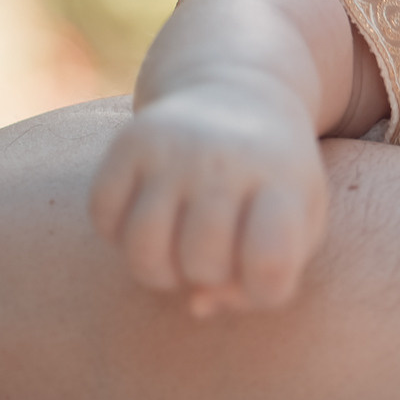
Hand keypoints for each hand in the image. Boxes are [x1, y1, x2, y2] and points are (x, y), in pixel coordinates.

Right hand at [87, 77, 328, 315]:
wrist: (238, 94)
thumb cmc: (271, 181)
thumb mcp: (295, 223)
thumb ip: (267, 278)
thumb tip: (198, 305)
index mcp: (283, 179)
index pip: (270, 261)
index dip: (264, 288)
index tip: (265, 268)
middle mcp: (226, 159)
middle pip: (202, 263)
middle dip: (208, 276)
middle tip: (217, 252)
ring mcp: (174, 148)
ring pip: (144, 252)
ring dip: (160, 272)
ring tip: (179, 251)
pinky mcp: (129, 140)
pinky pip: (104, 220)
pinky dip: (119, 236)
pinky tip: (148, 217)